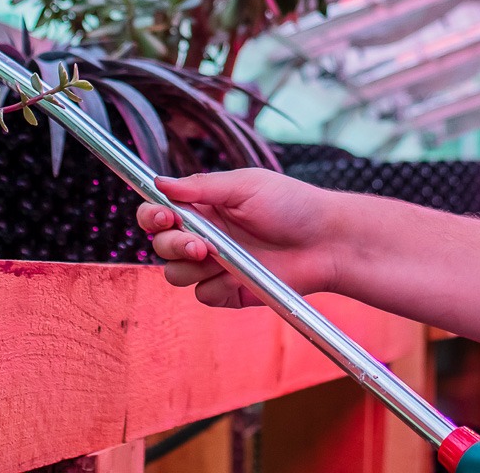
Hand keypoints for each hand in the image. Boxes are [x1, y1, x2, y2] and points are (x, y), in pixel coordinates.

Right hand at [136, 168, 342, 307]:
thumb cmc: (292, 204)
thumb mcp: (245, 185)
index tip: (163, 217)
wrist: (327, 241)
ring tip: (218, 255)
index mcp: (204, 207)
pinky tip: (238, 277)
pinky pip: (204, 296)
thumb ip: (200, 187)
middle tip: (200, 243)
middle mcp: (205, 236)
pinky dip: (216, 287)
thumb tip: (159, 182)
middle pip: (161, 246)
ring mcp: (216, 266)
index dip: (152, 216)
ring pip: (176, 274)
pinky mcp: (230, 291)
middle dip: (172, 245)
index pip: (159, 213)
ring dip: (190, 266)